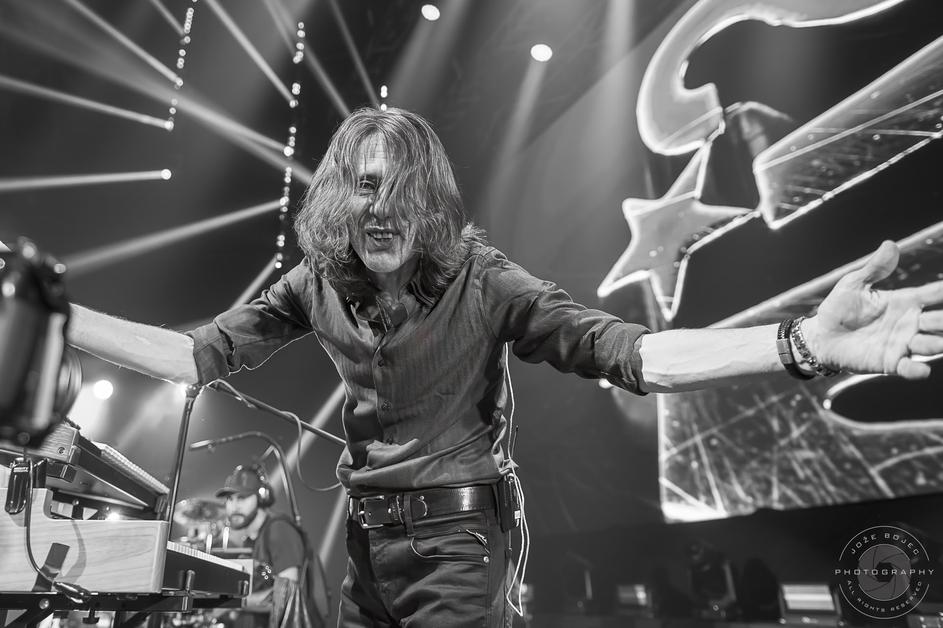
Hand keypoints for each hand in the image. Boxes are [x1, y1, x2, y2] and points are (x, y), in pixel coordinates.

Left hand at [804, 240, 942, 378]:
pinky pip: (909, 368)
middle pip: (940, 321)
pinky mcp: (890, 362)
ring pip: (931, 344)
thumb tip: (890, 244)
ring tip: (936, 342)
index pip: (934, 294)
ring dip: (937, 344)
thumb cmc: (839, 308)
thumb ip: (874, 268)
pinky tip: (920, 369)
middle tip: (940, 319)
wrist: (820, 336)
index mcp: (905, 301)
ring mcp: (902, 344)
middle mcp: (910, 323)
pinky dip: (917, 370)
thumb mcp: (854, 284)